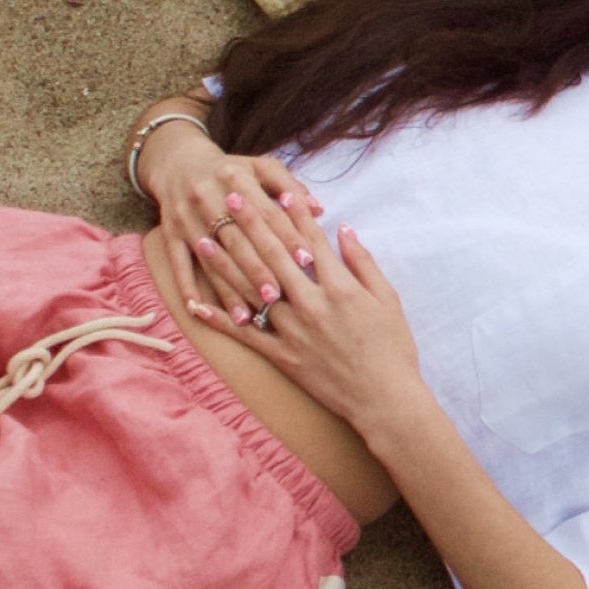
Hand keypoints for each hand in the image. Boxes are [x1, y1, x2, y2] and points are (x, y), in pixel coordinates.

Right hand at [141, 115, 325, 323]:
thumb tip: (318, 210)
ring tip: (246, 318)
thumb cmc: (233, 170)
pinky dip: (186, 286)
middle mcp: (207, 196)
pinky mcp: (168, 233)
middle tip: (278, 297)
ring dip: (227, 289)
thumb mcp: (261, 167)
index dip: (287, 237)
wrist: (178, 162)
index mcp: (236, 178)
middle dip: (258, 269)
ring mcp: (185, 217)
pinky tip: (199, 311)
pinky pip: (177, 263)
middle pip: (238, 239)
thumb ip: (291, 187)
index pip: (267, 213)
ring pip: (210, 258)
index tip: (307, 261)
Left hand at [186, 203, 427, 432]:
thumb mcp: (388, 300)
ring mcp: (293, 331)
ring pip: (251, 289)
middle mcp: (311, 304)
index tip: (275, 190)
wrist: (385, 399)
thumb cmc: (393, 348)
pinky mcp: (282, 356)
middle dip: (249, 223)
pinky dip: (218, 319)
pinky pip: (244, 335)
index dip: (292, 213)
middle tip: (228, 197)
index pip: (310, 240)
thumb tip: (345, 231)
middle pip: (273, 255)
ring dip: (225, 261)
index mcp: (340, 288)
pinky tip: (195, 303)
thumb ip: (364, 263)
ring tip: (203, 236)